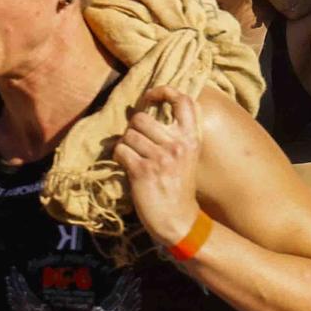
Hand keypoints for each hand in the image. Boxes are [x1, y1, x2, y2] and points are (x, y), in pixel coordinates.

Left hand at [114, 86, 203, 246]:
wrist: (178, 219)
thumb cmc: (179, 186)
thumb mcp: (186, 156)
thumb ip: (174, 134)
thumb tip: (145, 114)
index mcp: (191, 138)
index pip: (183, 101)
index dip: (164, 91)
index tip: (150, 97)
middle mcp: (177, 144)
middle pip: (141, 118)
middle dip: (133, 129)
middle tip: (137, 143)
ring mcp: (160, 157)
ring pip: (127, 135)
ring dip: (125, 145)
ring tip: (134, 157)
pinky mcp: (142, 171)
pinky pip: (120, 150)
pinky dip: (119, 157)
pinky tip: (129, 167)